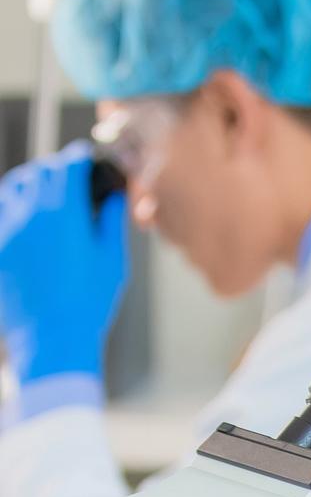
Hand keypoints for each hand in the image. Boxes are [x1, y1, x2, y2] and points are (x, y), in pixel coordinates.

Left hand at [0, 143, 127, 385]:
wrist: (53, 337)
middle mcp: (29, 213)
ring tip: (45, 196)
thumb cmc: (90, 302)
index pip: (67, 166)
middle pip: (39, 171)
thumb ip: (111, 222)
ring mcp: (7, 229)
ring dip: (31, 184)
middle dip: (56, 170)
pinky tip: (27, 219)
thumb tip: (114, 197)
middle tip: (69, 178)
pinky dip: (14, 208)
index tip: (85, 159)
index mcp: (63, 213)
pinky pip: (2, 213)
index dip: (78, 159)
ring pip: (13, 187)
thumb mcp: (113, 261)